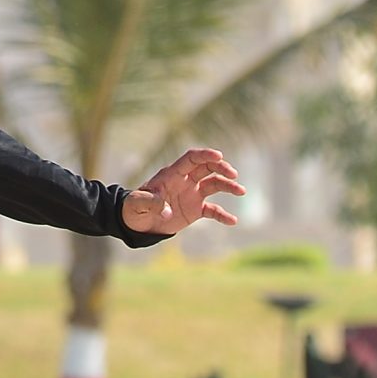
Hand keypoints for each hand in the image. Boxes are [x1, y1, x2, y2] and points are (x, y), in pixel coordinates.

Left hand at [121, 148, 245, 234]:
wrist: (138, 223)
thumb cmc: (135, 208)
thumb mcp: (138, 204)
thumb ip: (150, 202)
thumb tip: (165, 208)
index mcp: (172, 175)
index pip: (191, 159)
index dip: (205, 155)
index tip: (219, 156)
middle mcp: (185, 181)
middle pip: (207, 168)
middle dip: (221, 168)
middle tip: (233, 175)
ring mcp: (192, 194)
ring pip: (214, 184)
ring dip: (228, 186)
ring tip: (241, 191)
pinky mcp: (195, 209)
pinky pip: (213, 210)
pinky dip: (223, 215)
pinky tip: (233, 221)